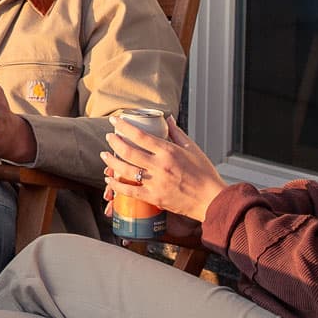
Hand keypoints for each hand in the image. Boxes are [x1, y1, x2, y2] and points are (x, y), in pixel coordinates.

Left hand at [102, 118, 225, 221]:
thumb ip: (177, 132)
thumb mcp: (192, 148)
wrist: (211, 199)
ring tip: (105, 156)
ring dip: (111, 162)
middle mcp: (160, 166)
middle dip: (114, 142)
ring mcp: (156, 183)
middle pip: (128, 151)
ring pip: (125, 170)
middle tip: (109, 137)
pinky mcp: (154, 198)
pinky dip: (117, 185)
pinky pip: (130, 191)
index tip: (116, 121)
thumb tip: (168, 118)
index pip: (140, 135)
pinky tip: (110, 180)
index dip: (124, 126)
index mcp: (169, 151)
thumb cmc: (205, 174)